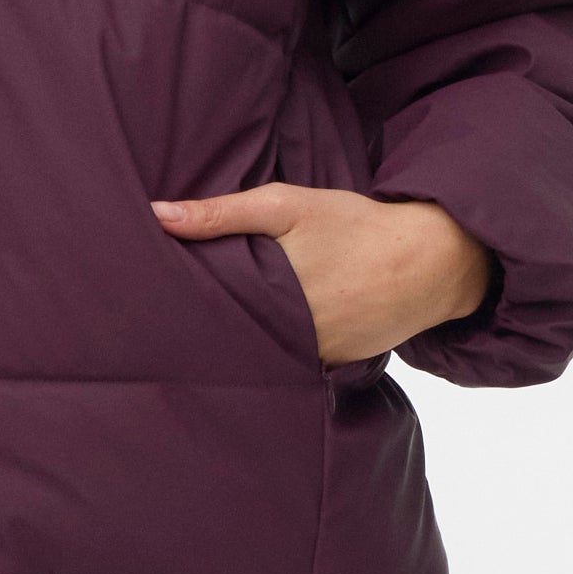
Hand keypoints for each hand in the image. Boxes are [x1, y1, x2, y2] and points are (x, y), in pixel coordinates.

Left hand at [149, 180, 492, 362]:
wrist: (429, 263)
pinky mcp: (329, 367)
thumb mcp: (288, 205)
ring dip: (236, 349)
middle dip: (199, 334)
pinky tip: (253, 349)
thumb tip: (156, 214)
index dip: (175, 313)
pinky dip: (272, 358)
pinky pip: (289, 366)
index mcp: (269, 292)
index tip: (143, 310)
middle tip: (161, 330)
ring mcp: (310, 356)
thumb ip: (222, 212)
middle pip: (229, 339)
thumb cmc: (354, 227)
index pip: (206, 312)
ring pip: (258, 356)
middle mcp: (288, 333)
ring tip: (197, 344)